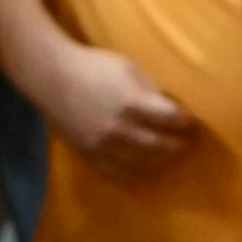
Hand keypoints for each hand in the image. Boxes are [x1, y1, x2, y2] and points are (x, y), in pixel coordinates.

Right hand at [36, 42, 195, 181]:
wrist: (51, 76)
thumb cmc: (93, 66)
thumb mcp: (128, 68)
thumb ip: (150, 89)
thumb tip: (169, 107)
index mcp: (132, 102)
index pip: (169, 118)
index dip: (184, 121)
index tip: (189, 122)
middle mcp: (120, 127)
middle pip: (159, 145)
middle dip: (176, 145)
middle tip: (185, 144)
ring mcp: (104, 144)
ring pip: (141, 162)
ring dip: (159, 160)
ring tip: (166, 156)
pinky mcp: (90, 154)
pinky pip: (116, 173)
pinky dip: (133, 175)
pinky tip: (142, 171)